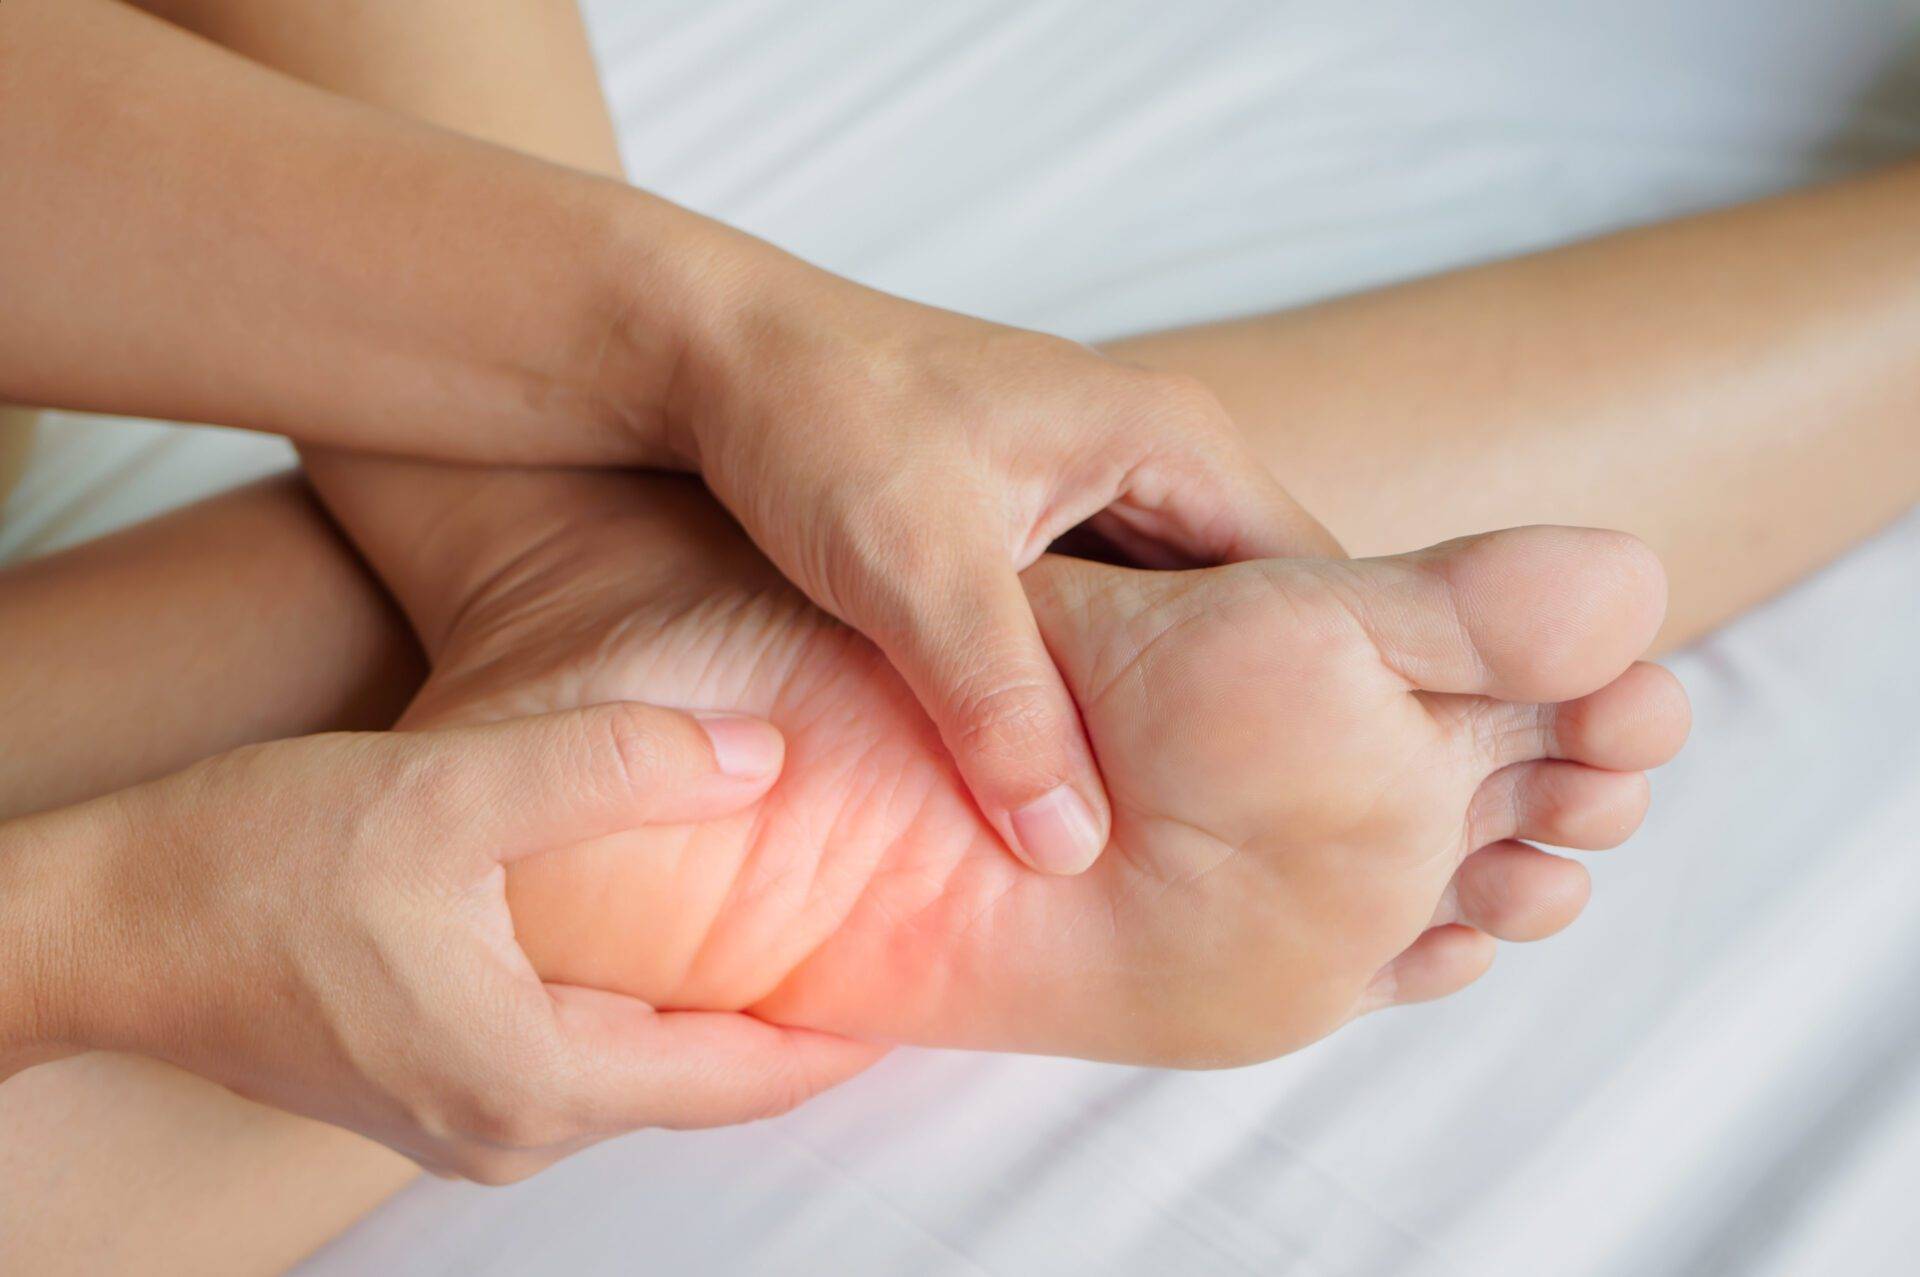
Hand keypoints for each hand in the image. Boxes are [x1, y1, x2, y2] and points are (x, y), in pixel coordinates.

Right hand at [1, 703, 876, 1181]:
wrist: (91, 928)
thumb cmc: (245, 864)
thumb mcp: (445, 791)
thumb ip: (614, 766)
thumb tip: (762, 758)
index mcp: (532, 1076)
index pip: (739, 1079)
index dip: (839, 1031)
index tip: (920, 978)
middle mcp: (507, 1126)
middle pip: (699, 1085)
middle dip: (792, 1026)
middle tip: (873, 943)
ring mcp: (462, 1117)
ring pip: (638, 1074)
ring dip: (716, 1017)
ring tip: (789, 932)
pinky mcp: (427, 1084)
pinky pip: (577, 1060)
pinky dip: (642, 1011)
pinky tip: (661, 940)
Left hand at [664, 260, 1340, 874]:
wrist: (708, 354)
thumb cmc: (813, 419)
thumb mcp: (913, 566)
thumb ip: (999, 701)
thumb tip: (1072, 843)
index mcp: (1172, 441)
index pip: (1321, 586)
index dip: (1343, 701)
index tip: (1335, 815)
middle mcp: (1159, 459)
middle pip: (1260, 617)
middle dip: (1261, 726)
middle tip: (1266, 854)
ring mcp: (1100, 490)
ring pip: (1181, 629)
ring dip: (1179, 719)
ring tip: (1193, 840)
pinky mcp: (1040, 524)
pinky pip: (1114, 625)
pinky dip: (1112, 695)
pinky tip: (1094, 780)